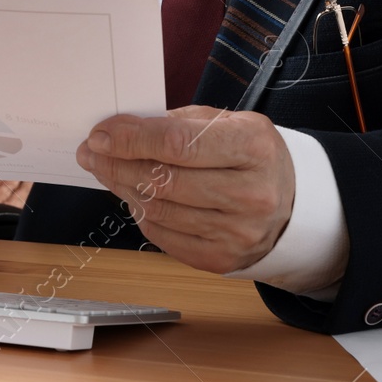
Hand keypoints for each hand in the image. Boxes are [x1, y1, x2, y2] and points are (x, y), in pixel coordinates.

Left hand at [75, 105, 294, 274]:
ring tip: (106, 170)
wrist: (290, 204)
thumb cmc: (251, 155)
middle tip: (91, 152)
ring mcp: (237, 232)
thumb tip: (121, 131)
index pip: (178, 143)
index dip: (132, 139)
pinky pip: (163, 236)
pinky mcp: (221, 260)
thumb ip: (177, 123)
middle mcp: (250, 193)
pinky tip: (133, 195)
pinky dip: (140, 213)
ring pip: (158, 210)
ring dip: (122, 187)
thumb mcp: (228, 122)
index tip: (100, 134)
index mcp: (253, 147)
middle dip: (117, 163)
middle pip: (163, 180)